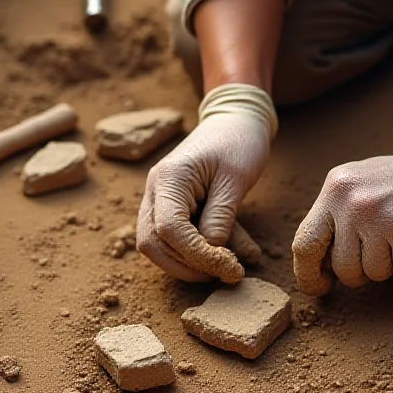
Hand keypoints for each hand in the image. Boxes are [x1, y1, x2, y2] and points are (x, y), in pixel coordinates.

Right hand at [137, 84, 276, 282]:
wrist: (236, 119)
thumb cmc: (239, 142)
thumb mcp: (235, 180)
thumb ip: (221, 217)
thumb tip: (212, 252)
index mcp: (169, 179)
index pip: (169, 230)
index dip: (196, 255)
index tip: (229, 266)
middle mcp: (156, 190)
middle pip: (153, 243)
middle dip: (187, 267)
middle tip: (226, 272)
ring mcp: (160, 199)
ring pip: (161, 245)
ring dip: (194, 263)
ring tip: (233, 266)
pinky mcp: (174, 206)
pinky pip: (179, 237)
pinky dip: (204, 250)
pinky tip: (238, 251)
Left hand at [292, 126, 392, 294]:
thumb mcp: (360, 188)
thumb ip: (335, 219)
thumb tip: (314, 267)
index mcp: (335, 188)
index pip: (304, 242)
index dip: (308, 274)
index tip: (320, 286)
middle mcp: (351, 199)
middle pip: (340, 267)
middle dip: (356, 275)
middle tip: (376, 258)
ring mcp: (378, 212)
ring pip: (370, 272)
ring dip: (387, 266)